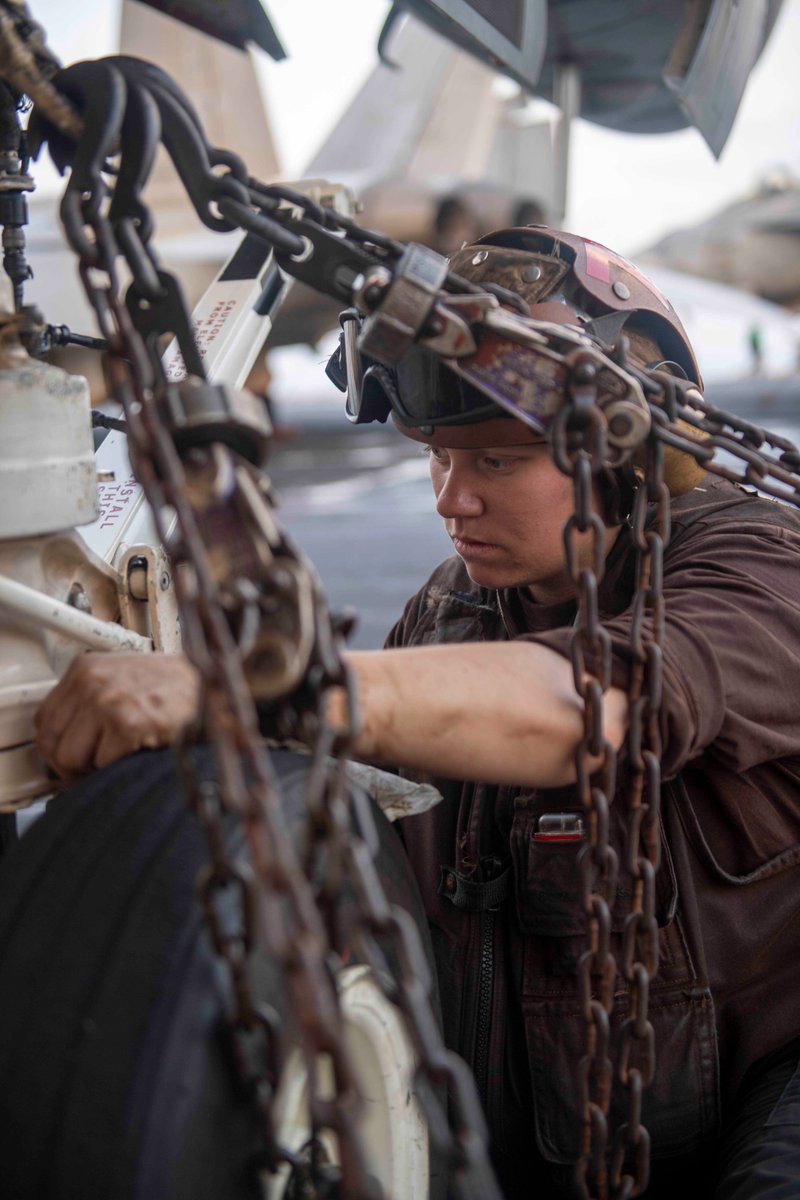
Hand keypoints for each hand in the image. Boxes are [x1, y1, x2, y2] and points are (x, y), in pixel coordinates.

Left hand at [34, 652, 200, 783]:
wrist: (212, 687)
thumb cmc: (174, 688)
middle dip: (71, 765)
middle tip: (94, 769)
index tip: (73, 758)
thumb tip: (63, 745)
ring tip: (117, 759)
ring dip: (94, 768)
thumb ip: (89, 703)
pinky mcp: (128, 723)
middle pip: (51, 742)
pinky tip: (138, 753)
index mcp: (85, 668)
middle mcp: (92, 681)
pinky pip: (103, 765)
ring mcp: (108, 701)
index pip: (44, 720)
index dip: (57, 747)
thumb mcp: (121, 681)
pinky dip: (120, 769)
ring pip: (70, 758)